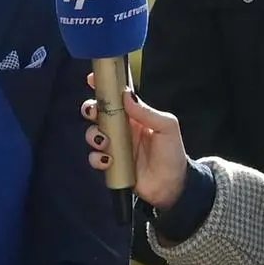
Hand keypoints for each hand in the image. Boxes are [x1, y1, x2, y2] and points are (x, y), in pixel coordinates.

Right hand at [84, 86, 189, 209]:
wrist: (173, 186)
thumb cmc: (172, 153)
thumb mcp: (167, 127)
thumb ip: (147, 111)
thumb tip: (126, 94)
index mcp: (135, 115)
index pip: (116, 96)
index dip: (104, 86)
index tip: (92, 78)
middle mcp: (121, 128)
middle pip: (98, 113)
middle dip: (91, 109)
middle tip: (93, 112)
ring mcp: (114, 146)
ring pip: (93, 134)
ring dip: (93, 135)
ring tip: (104, 140)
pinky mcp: (110, 164)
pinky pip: (95, 158)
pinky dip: (97, 158)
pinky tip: (109, 160)